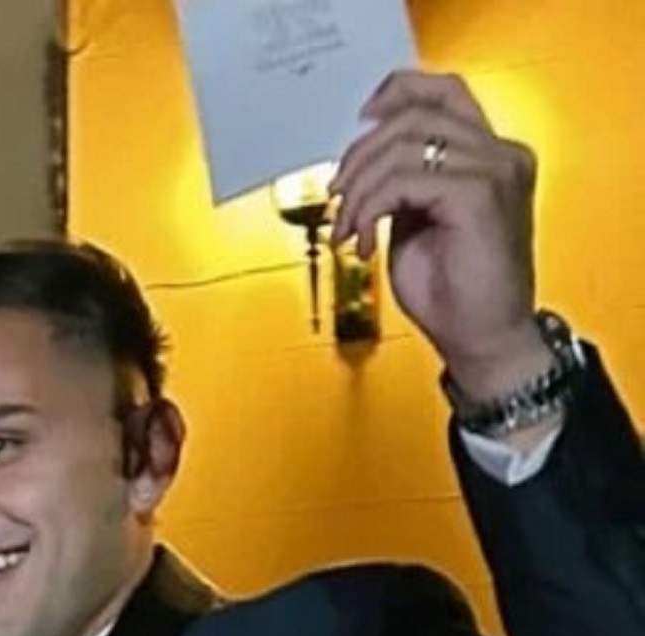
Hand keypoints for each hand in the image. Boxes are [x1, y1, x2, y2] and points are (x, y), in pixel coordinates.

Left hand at [332, 70, 547, 399]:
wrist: (480, 338)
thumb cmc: (451, 289)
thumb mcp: (415, 221)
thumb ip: (401, 182)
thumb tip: (362, 162)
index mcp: (490, 153)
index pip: (443, 92)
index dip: (395, 93)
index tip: (357, 121)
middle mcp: (501, 153)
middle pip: (415, 115)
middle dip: (361, 155)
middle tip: (338, 197)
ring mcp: (496, 171)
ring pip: (405, 145)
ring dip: (360, 189)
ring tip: (348, 229)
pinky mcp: (480, 195)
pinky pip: (405, 180)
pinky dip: (371, 207)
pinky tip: (363, 243)